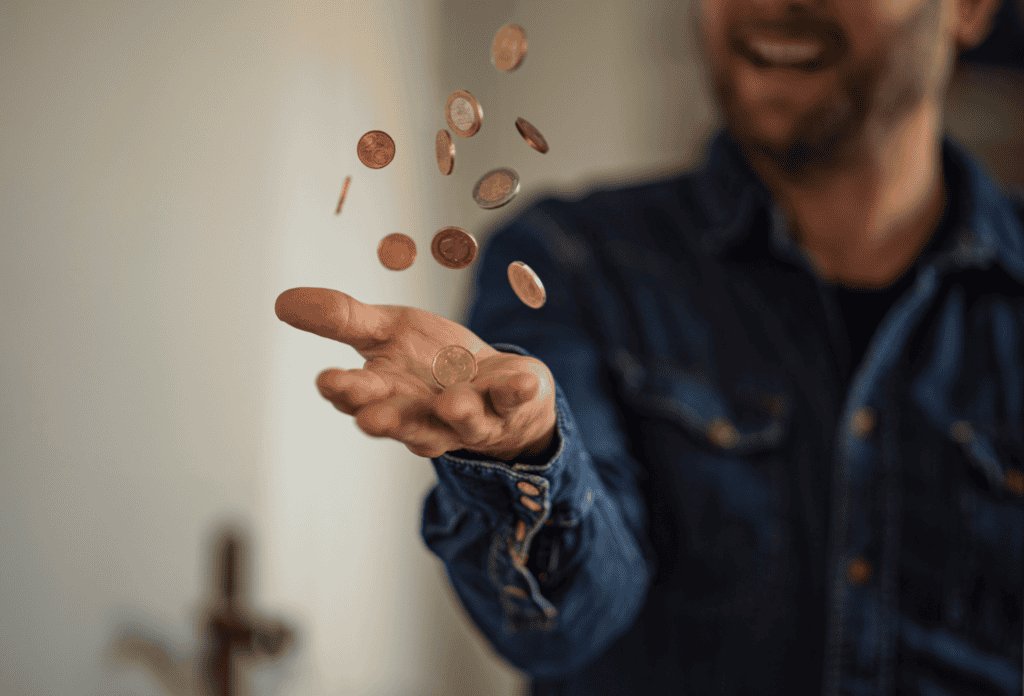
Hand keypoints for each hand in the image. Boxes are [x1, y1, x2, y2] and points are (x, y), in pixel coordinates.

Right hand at [275, 287, 555, 460]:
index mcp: (389, 394)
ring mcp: (470, 417)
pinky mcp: (508, 407)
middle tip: (371, 418)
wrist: (494, 384)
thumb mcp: (386, 331)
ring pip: (462, 423)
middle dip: (390, 420)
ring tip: (452, 402)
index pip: (360, 396)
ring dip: (458, 414)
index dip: (344, 391)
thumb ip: (342, 321)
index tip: (327, 381)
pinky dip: (518, 392)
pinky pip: (514, 401)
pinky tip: (524, 381)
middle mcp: (426, 414)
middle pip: (404, 421)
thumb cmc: (431, 361)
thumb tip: (281, 301)